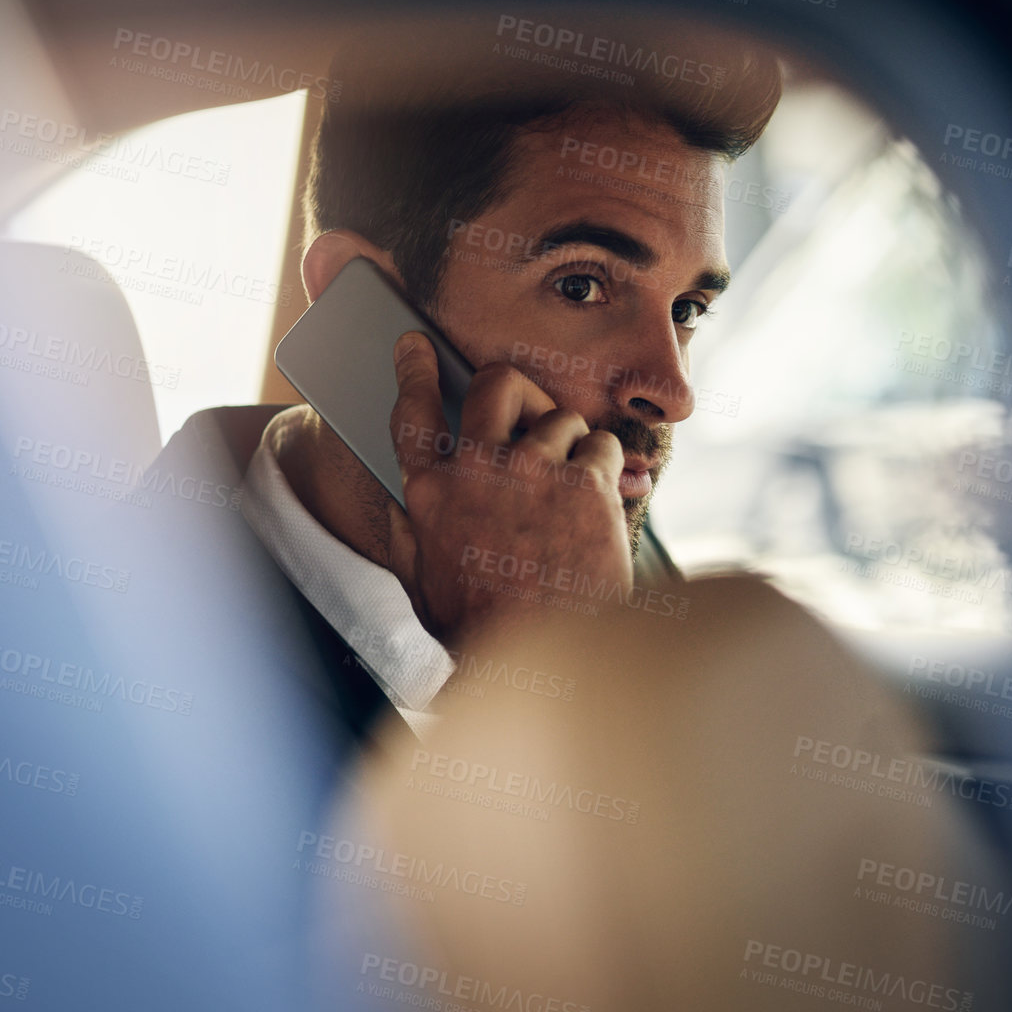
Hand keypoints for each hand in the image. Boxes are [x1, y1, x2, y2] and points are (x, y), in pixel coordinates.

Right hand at [386, 332, 634, 650]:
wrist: (547, 666)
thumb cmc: (485, 629)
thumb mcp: (424, 581)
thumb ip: (410, 533)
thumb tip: (403, 502)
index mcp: (430, 495)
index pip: (413, 412)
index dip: (415, 370)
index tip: (417, 345)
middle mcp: (476, 471)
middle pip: (498, 384)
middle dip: (520, 390)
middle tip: (533, 416)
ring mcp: (532, 472)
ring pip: (562, 418)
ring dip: (573, 448)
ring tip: (574, 494)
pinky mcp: (584, 486)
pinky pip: (602, 446)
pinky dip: (608, 470)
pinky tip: (601, 505)